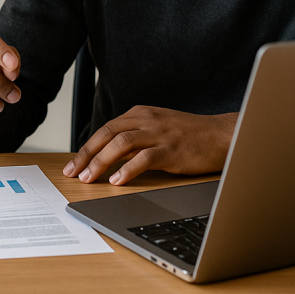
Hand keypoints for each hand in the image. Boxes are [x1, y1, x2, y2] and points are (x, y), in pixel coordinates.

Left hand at [63, 106, 237, 185]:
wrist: (222, 135)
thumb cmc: (190, 134)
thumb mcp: (158, 127)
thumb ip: (135, 135)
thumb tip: (107, 155)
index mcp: (140, 113)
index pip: (105, 129)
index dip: (86, 147)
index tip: (74, 164)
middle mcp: (146, 119)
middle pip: (107, 134)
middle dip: (86, 155)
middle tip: (73, 173)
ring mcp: (159, 133)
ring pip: (120, 144)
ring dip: (101, 162)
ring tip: (89, 179)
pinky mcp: (171, 149)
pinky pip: (144, 158)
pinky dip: (127, 170)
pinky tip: (117, 181)